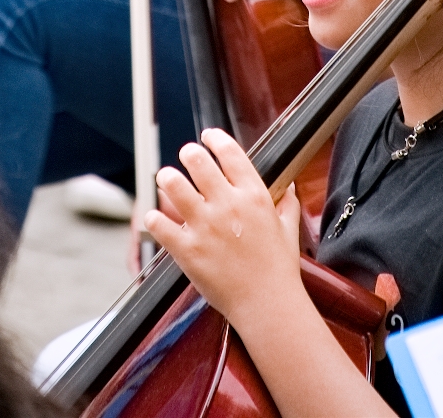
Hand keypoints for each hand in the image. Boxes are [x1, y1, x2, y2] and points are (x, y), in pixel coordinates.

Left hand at [145, 128, 303, 325]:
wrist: (268, 305)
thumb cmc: (279, 269)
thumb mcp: (288, 230)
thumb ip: (286, 204)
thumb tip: (288, 187)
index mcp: (254, 196)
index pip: (230, 153)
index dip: (214, 139)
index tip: (207, 137)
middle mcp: (228, 205)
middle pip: (197, 161)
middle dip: (188, 154)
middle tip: (185, 157)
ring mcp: (205, 227)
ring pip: (173, 184)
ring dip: (167, 178)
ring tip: (166, 179)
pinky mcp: (187, 250)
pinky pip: (159, 224)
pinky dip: (154, 219)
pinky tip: (155, 218)